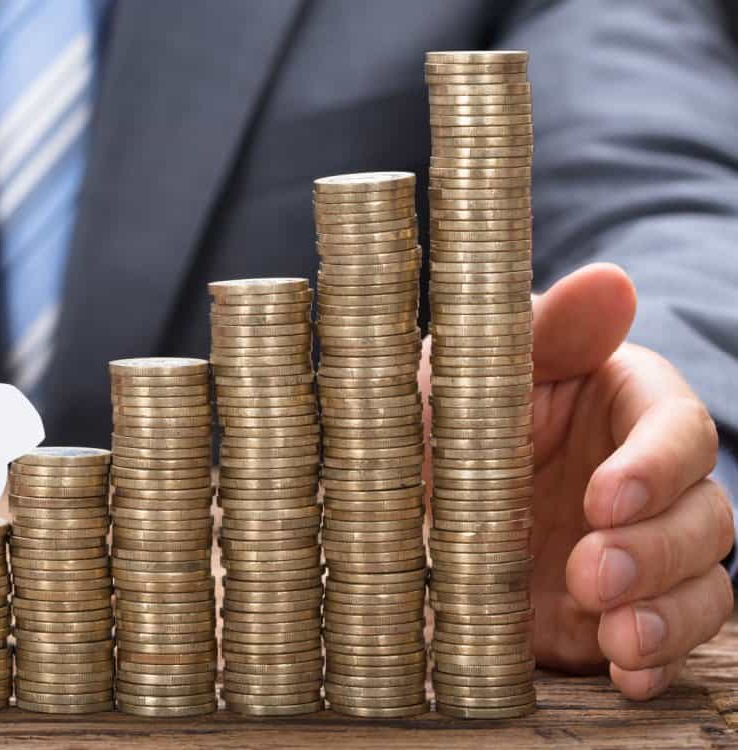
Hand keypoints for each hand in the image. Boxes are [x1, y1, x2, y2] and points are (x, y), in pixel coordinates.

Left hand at [421, 263, 734, 700]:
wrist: (390, 514)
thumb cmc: (437, 418)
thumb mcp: (467, 370)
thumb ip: (542, 332)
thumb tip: (610, 281)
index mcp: (623, 407)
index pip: (678, 430)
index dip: (655, 466)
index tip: (605, 496)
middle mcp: (645, 482)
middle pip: (708, 514)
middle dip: (658, 549)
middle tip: (592, 571)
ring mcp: (639, 553)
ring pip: (707, 582)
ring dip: (669, 614)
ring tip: (615, 634)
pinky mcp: (619, 617)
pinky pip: (671, 643)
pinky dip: (657, 663)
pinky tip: (629, 675)